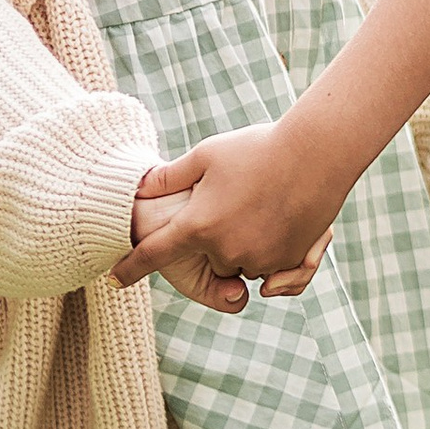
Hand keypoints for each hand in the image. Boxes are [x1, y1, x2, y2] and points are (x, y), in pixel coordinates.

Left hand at [113, 129, 338, 307]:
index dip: (130, 267)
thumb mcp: (206, 155)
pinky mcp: (289, 261)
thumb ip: (169, 177)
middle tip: (237, 201)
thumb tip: (139, 187)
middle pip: (211, 260)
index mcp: (199, 225)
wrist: (316, 153)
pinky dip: (273, 250)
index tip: (112, 280)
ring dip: (245, 245)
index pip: (154, 254)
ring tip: (263, 204)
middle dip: (217, 239)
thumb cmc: (257, 148)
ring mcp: (260, 258)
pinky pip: (272, 268)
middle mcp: (226, 249)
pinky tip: (284, 218)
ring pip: (242, 264)